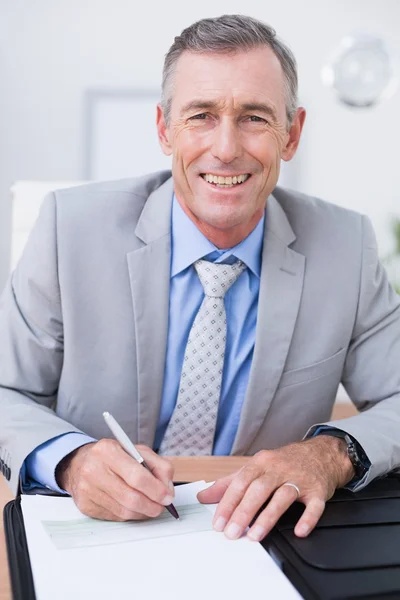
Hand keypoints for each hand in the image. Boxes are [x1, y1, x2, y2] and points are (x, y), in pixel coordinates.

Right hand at [56, 439, 174, 520]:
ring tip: (150, 507)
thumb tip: (168, 490)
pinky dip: (130, 515)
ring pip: (124, 511)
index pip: (136, 476)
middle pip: (131, 497)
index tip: (168, 497)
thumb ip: (159, 466)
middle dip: (152, 505)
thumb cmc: (115, 457)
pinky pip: (115, 517)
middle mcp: (93, 470)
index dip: (156, 489)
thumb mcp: (138, 451)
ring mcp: (87, 490)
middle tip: (162, 506)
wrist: (80, 463)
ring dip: (143, 512)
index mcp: (108, 451)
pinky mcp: (85, 506)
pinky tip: (134, 507)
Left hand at [197, 435, 353, 540]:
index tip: (218, 522)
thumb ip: (229, 483)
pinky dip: (307, 519)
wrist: (320, 454)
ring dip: (268, 517)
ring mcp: (299, 479)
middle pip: (259, 489)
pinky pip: (314, 505)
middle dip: (243, 512)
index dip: (227, 503)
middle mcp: (279, 469)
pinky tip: (299, 531)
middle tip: (231, 532)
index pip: (240, 482)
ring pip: (282, 496)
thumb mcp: (255, 467)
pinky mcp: (317, 490)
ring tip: (254, 535)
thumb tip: (203, 496)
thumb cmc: (284, 463)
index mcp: (261, 463)